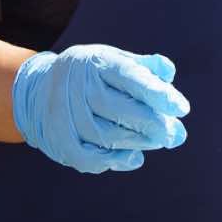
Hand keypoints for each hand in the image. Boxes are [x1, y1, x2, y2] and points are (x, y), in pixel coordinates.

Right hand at [10, 45, 190, 173]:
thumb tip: (168, 72)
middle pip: (118, 109)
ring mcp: (64, 113)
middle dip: (152, 124)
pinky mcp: (57, 138)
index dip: (157, 93)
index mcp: (96, 62)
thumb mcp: (114, 60)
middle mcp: (77, 86)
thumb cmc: (90, 76)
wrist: (38, 90)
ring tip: (159, 142)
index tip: (183, 109)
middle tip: (175, 135)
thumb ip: (144, 67)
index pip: (129, 76)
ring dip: (138, 143)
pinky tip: (135, 159)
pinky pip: (86, 156)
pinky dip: (113, 161)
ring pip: (105, 135)